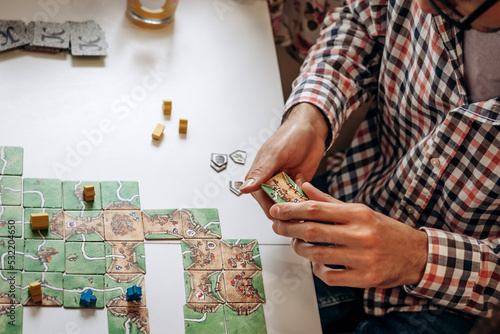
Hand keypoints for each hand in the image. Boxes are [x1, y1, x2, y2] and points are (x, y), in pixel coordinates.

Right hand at [239, 103, 328, 217]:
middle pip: (276, 205)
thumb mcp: (275, 154)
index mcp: (259, 176)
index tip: (283, 212)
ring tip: (302, 193)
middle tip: (297, 205)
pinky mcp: (298, 185)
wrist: (312, 129)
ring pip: (289, 204)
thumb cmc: (291, 135)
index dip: (272, 208)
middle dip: (287, 208)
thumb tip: (244, 188)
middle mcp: (270, 182)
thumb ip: (261, 172)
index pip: (262, 200)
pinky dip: (306, 197)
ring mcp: (285, 184)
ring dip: (297, 203)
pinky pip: (301, 198)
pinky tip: (306, 187)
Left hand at [270, 183, 428, 287]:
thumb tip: (304, 188)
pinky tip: (317, 263)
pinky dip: (318, 270)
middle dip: (289, 229)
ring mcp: (363, 258)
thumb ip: (329, 202)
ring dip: (301, 250)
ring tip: (297, 244)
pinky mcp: (365, 278)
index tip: (276, 210)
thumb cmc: (385, 231)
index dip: (292, 209)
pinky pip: (330, 276)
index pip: (317, 209)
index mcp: (358, 214)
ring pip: (318, 255)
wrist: (417, 255)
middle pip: (313, 231)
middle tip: (278, 227)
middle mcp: (360, 234)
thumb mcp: (360, 211)